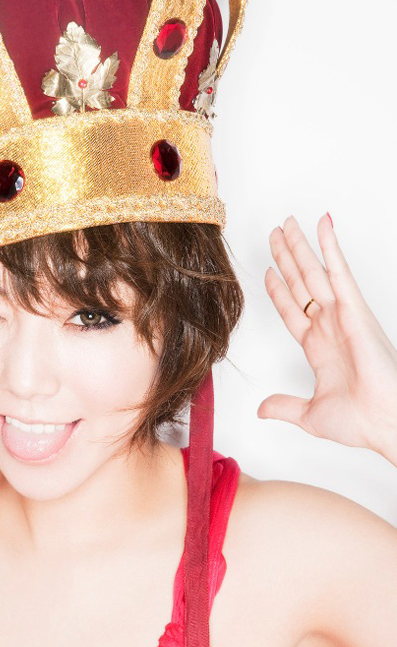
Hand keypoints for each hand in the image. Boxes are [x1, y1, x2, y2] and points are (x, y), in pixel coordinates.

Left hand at [257, 213, 396, 455]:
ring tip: (285, 224)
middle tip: (274, 234)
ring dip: (299, 247)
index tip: (268, 271)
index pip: (292, 310)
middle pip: (299, 284)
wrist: (384, 421)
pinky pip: (339, 271)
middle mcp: (328, 327)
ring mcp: (340, 315)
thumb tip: (263, 409)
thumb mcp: (310, 414)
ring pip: (313, 272)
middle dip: (285, 259)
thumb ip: (285, 406)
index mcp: (317, 348)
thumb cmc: (361, 420)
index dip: (279, 290)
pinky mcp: (355, 309)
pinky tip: (322, 225)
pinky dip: (330, 246)